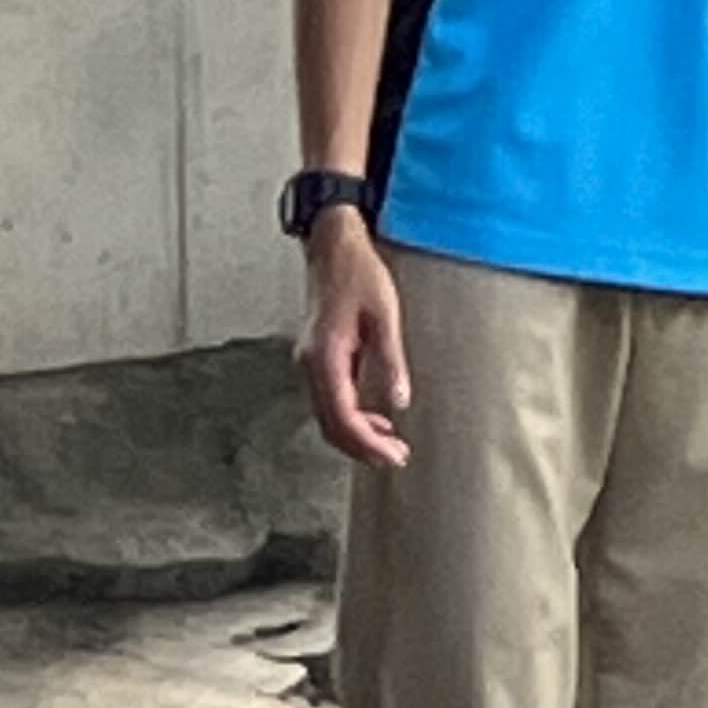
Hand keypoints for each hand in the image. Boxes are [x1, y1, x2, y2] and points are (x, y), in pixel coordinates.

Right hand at [296, 208, 412, 469]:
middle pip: (331, 427)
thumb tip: (398, 402)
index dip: (369, 443)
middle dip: (363, 448)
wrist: (333, 249)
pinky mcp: (316, 362)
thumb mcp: (384, 315)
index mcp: (325, 359)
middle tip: (397, 458)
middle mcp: (310, 368)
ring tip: (391, 444)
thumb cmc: (359, 274)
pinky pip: (330, 402)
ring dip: (357, 436)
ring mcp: (309, 367)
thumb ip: (390, 360)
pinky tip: (376, 419)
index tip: (395, 455)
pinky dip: (351, 418)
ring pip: (328, 419)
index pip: (343, 419)